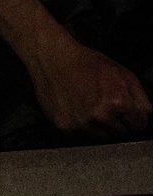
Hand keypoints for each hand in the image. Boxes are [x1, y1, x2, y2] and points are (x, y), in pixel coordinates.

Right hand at [27, 33, 151, 138]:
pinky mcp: (65, 127)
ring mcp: (81, 124)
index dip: (133, 116)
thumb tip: (146, 117)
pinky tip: (76, 109)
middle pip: (121, 133)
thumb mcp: (123, 73)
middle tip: (103, 104)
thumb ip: (141, 98)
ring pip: (102, 137)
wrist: (52, 58)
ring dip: (99, 126)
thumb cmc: (88, 63)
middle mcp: (100, 116)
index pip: (139, 125)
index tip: (124, 109)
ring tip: (89, 107)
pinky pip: (81, 136)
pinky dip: (81, 126)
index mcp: (118, 102)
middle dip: (116, 121)